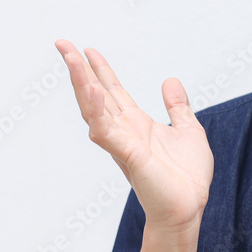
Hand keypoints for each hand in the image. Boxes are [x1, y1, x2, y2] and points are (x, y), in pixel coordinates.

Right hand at [54, 40, 213, 231]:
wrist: (189, 207)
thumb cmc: (187, 176)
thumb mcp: (189, 130)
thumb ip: (178, 107)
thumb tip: (171, 81)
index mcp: (138, 125)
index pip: (114, 92)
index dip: (101, 70)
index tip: (87, 49)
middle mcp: (125, 131)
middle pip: (96, 95)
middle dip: (79, 70)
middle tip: (62, 44)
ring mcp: (122, 143)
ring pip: (94, 109)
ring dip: (82, 84)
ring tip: (72, 60)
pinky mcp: (127, 155)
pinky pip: (106, 130)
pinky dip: (97, 111)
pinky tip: (92, 90)